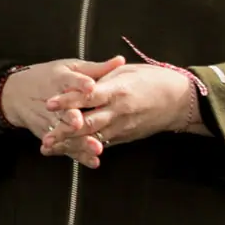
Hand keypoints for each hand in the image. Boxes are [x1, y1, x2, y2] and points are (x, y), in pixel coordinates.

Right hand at [1, 57, 122, 165]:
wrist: (16, 95)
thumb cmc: (48, 78)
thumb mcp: (70, 68)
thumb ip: (96, 68)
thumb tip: (120, 61)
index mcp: (59, 80)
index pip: (69, 81)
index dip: (79, 83)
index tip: (90, 86)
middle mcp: (54, 102)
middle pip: (65, 111)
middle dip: (73, 118)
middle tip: (82, 123)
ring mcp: (50, 120)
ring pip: (65, 133)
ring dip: (79, 141)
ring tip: (95, 147)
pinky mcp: (50, 134)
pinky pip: (65, 146)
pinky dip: (78, 155)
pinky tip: (92, 161)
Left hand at [56, 62, 203, 153]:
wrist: (180, 101)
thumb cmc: (153, 80)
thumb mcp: (127, 71)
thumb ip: (103, 74)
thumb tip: (83, 77)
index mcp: (118, 90)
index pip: (89, 96)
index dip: (68, 100)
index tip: (49, 102)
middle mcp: (120, 111)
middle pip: (88, 123)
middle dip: (64, 131)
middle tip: (45, 137)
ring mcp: (123, 127)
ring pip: (93, 138)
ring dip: (70, 144)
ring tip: (50, 148)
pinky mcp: (125, 136)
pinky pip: (103, 144)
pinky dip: (85, 149)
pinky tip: (69, 153)